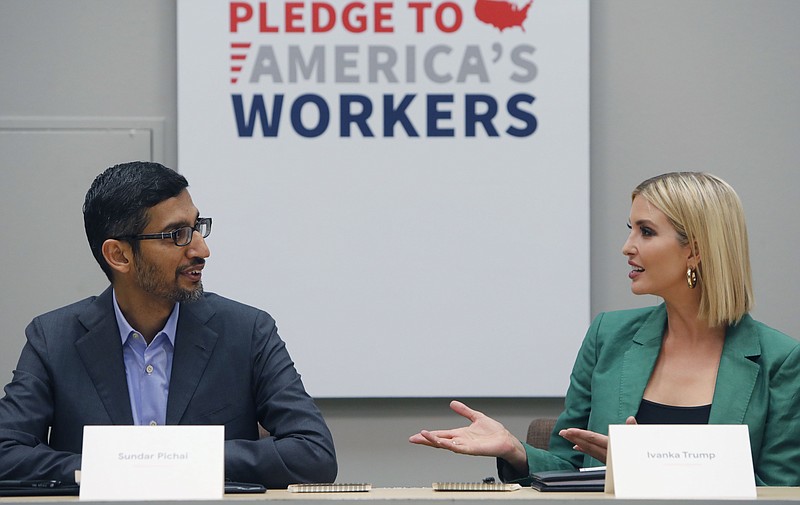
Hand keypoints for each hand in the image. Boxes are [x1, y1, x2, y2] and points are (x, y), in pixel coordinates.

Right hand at [408, 400, 527, 471]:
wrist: (506, 440)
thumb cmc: (494, 432)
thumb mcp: (476, 417)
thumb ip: (464, 411)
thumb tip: (453, 403)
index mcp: (460, 434)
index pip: (441, 434)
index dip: (429, 434)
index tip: (417, 434)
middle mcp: (460, 441)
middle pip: (439, 441)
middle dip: (425, 440)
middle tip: (413, 439)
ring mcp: (464, 446)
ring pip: (445, 444)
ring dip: (433, 441)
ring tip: (422, 436)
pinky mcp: (471, 450)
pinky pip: (456, 448)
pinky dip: (446, 444)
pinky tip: (439, 441)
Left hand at [558, 416, 636, 462]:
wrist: (646, 472)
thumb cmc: (642, 456)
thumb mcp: (640, 440)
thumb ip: (633, 430)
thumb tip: (630, 418)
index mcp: (613, 447)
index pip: (593, 439)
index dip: (580, 434)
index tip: (569, 431)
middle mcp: (608, 454)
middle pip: (588, 445)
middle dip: (574, 438)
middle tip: (562, 432)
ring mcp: (607, 459)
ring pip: (590, 450)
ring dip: (578, 443)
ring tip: (568, 437)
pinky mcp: (608, 462)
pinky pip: (594, 455)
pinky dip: (585, 450)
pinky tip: (578, 447)